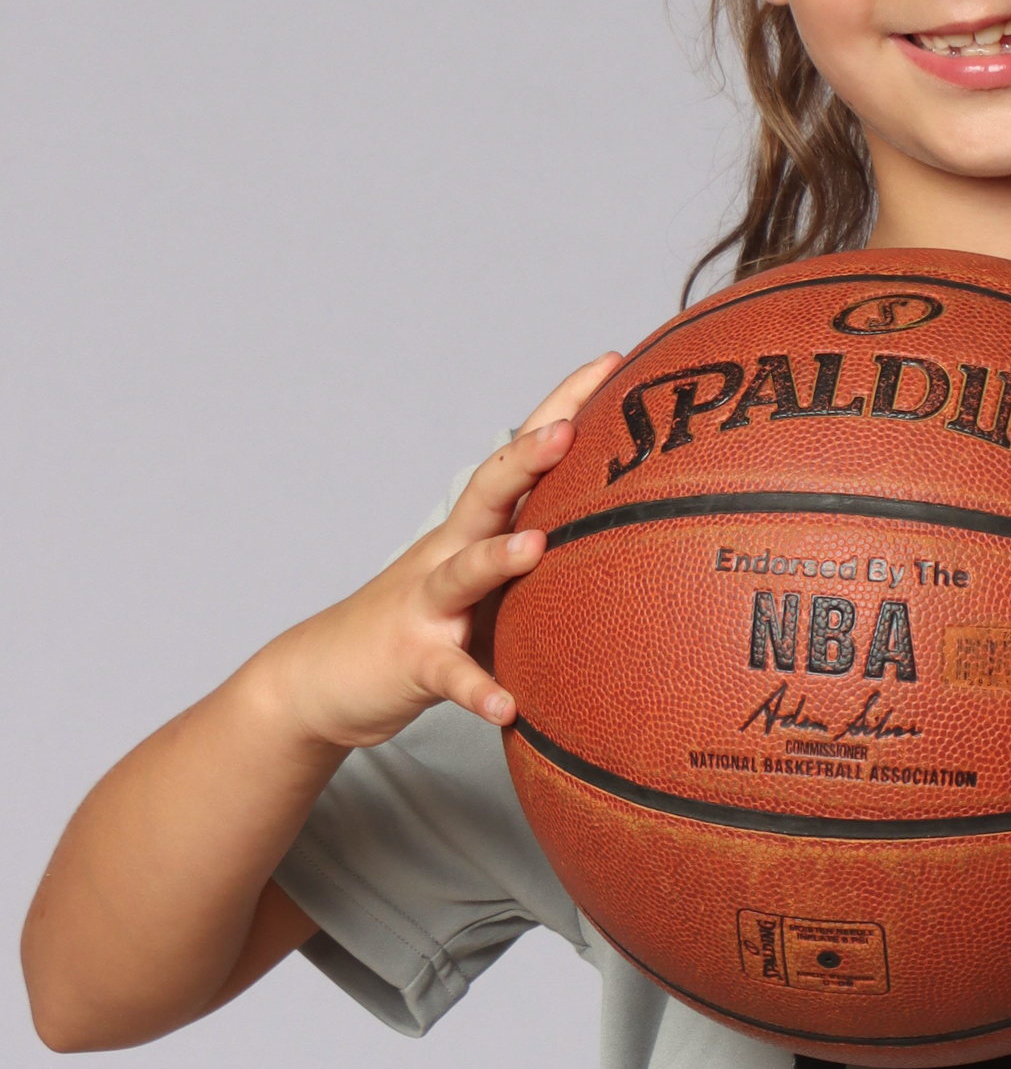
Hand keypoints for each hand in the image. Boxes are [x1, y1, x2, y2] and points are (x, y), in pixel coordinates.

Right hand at [257, 353, 622, 753]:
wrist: (322, 675)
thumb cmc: (422, 625)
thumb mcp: (482, 585)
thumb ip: (539, 562)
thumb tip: (630, 547)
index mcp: (475, 528)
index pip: (521, 455)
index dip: (562, 405)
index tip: (612, 361)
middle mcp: (449, 552)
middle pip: (487, 492)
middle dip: (527, 457)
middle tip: (571, 429)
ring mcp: (427, 605)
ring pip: (461, 573)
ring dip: (496, 559)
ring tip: (535, 548)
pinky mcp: (413, 661)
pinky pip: (451, 675)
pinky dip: (478, 690)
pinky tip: (507, 707)